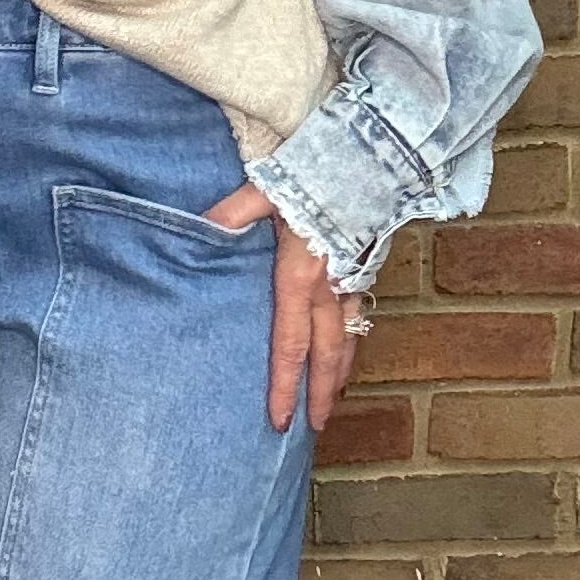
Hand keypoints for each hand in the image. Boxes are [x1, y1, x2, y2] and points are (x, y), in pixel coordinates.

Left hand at [200, 179, 363, 433]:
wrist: (378, 151)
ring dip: (339, 372)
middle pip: (326, 354)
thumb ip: (234, 212)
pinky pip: (357, 314)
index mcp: (301, 274)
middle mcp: (330, 286)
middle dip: (321, 394)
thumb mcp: (269, 187)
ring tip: (331, 400)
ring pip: (347, 338)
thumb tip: (202, 228)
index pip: (289, 343)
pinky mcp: (366, 266)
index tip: (280, 418)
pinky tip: (344, 347)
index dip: (284, 384)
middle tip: (315, 427)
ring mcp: (353, 278)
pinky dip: (351, 339)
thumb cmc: (319, 168)